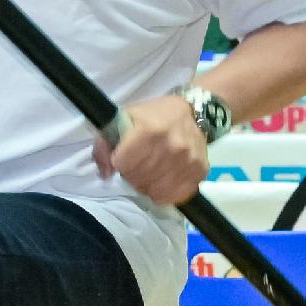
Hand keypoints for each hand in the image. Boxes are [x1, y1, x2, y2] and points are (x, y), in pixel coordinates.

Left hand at [92, 93, 207, 205]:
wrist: (192, 111)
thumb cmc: (153, 116)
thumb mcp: (123, 119)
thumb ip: (104, 144)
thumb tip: (105, 174)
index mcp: (150, 130)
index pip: (123, 164)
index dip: (118, 163)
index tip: (123, 158)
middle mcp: (172, 145)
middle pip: (138, 178)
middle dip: (131, 175)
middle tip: (136, 166)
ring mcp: (188, 160)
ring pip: (155, 189)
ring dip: (146, 185)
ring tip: (149, 173)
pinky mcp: (200, 170)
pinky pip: (175, 195)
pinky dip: (164, 193)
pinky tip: (162, 181)